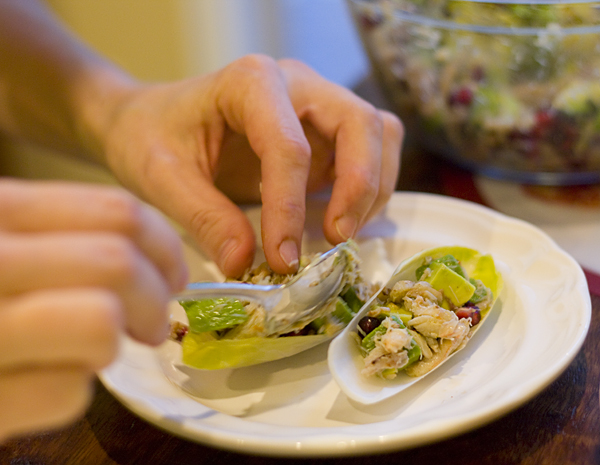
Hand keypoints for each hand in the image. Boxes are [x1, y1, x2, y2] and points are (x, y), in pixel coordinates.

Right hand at [0, 179, 186, 440]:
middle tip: (155, 321)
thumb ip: (49, 232)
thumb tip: (143, 249)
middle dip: (157, 296)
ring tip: (100, 349)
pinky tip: (40, 384)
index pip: (116, 213)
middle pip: (117, 262)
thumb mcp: (1, 240)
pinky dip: (71, 390)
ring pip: (100, 320)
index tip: (174, 273)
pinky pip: (68, 392)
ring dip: (116, 340)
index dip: (164, 246)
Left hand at [99, 55, 402, 276]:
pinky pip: (372, 151)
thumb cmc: (151, 136)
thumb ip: (203, 217)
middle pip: (359, 123)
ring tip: (340, 233)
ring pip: (378, 133)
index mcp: (250, 82)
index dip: (290, 207)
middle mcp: (295, 85)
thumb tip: (244, 264)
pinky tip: (341, 219)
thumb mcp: (160, 176)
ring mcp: (316, 106)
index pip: (288, 145)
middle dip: (359, 186)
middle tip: (336, 238)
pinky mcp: (325, 133)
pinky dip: (370, 187)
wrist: (150, 121)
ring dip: (373, 187)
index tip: (282, 259)